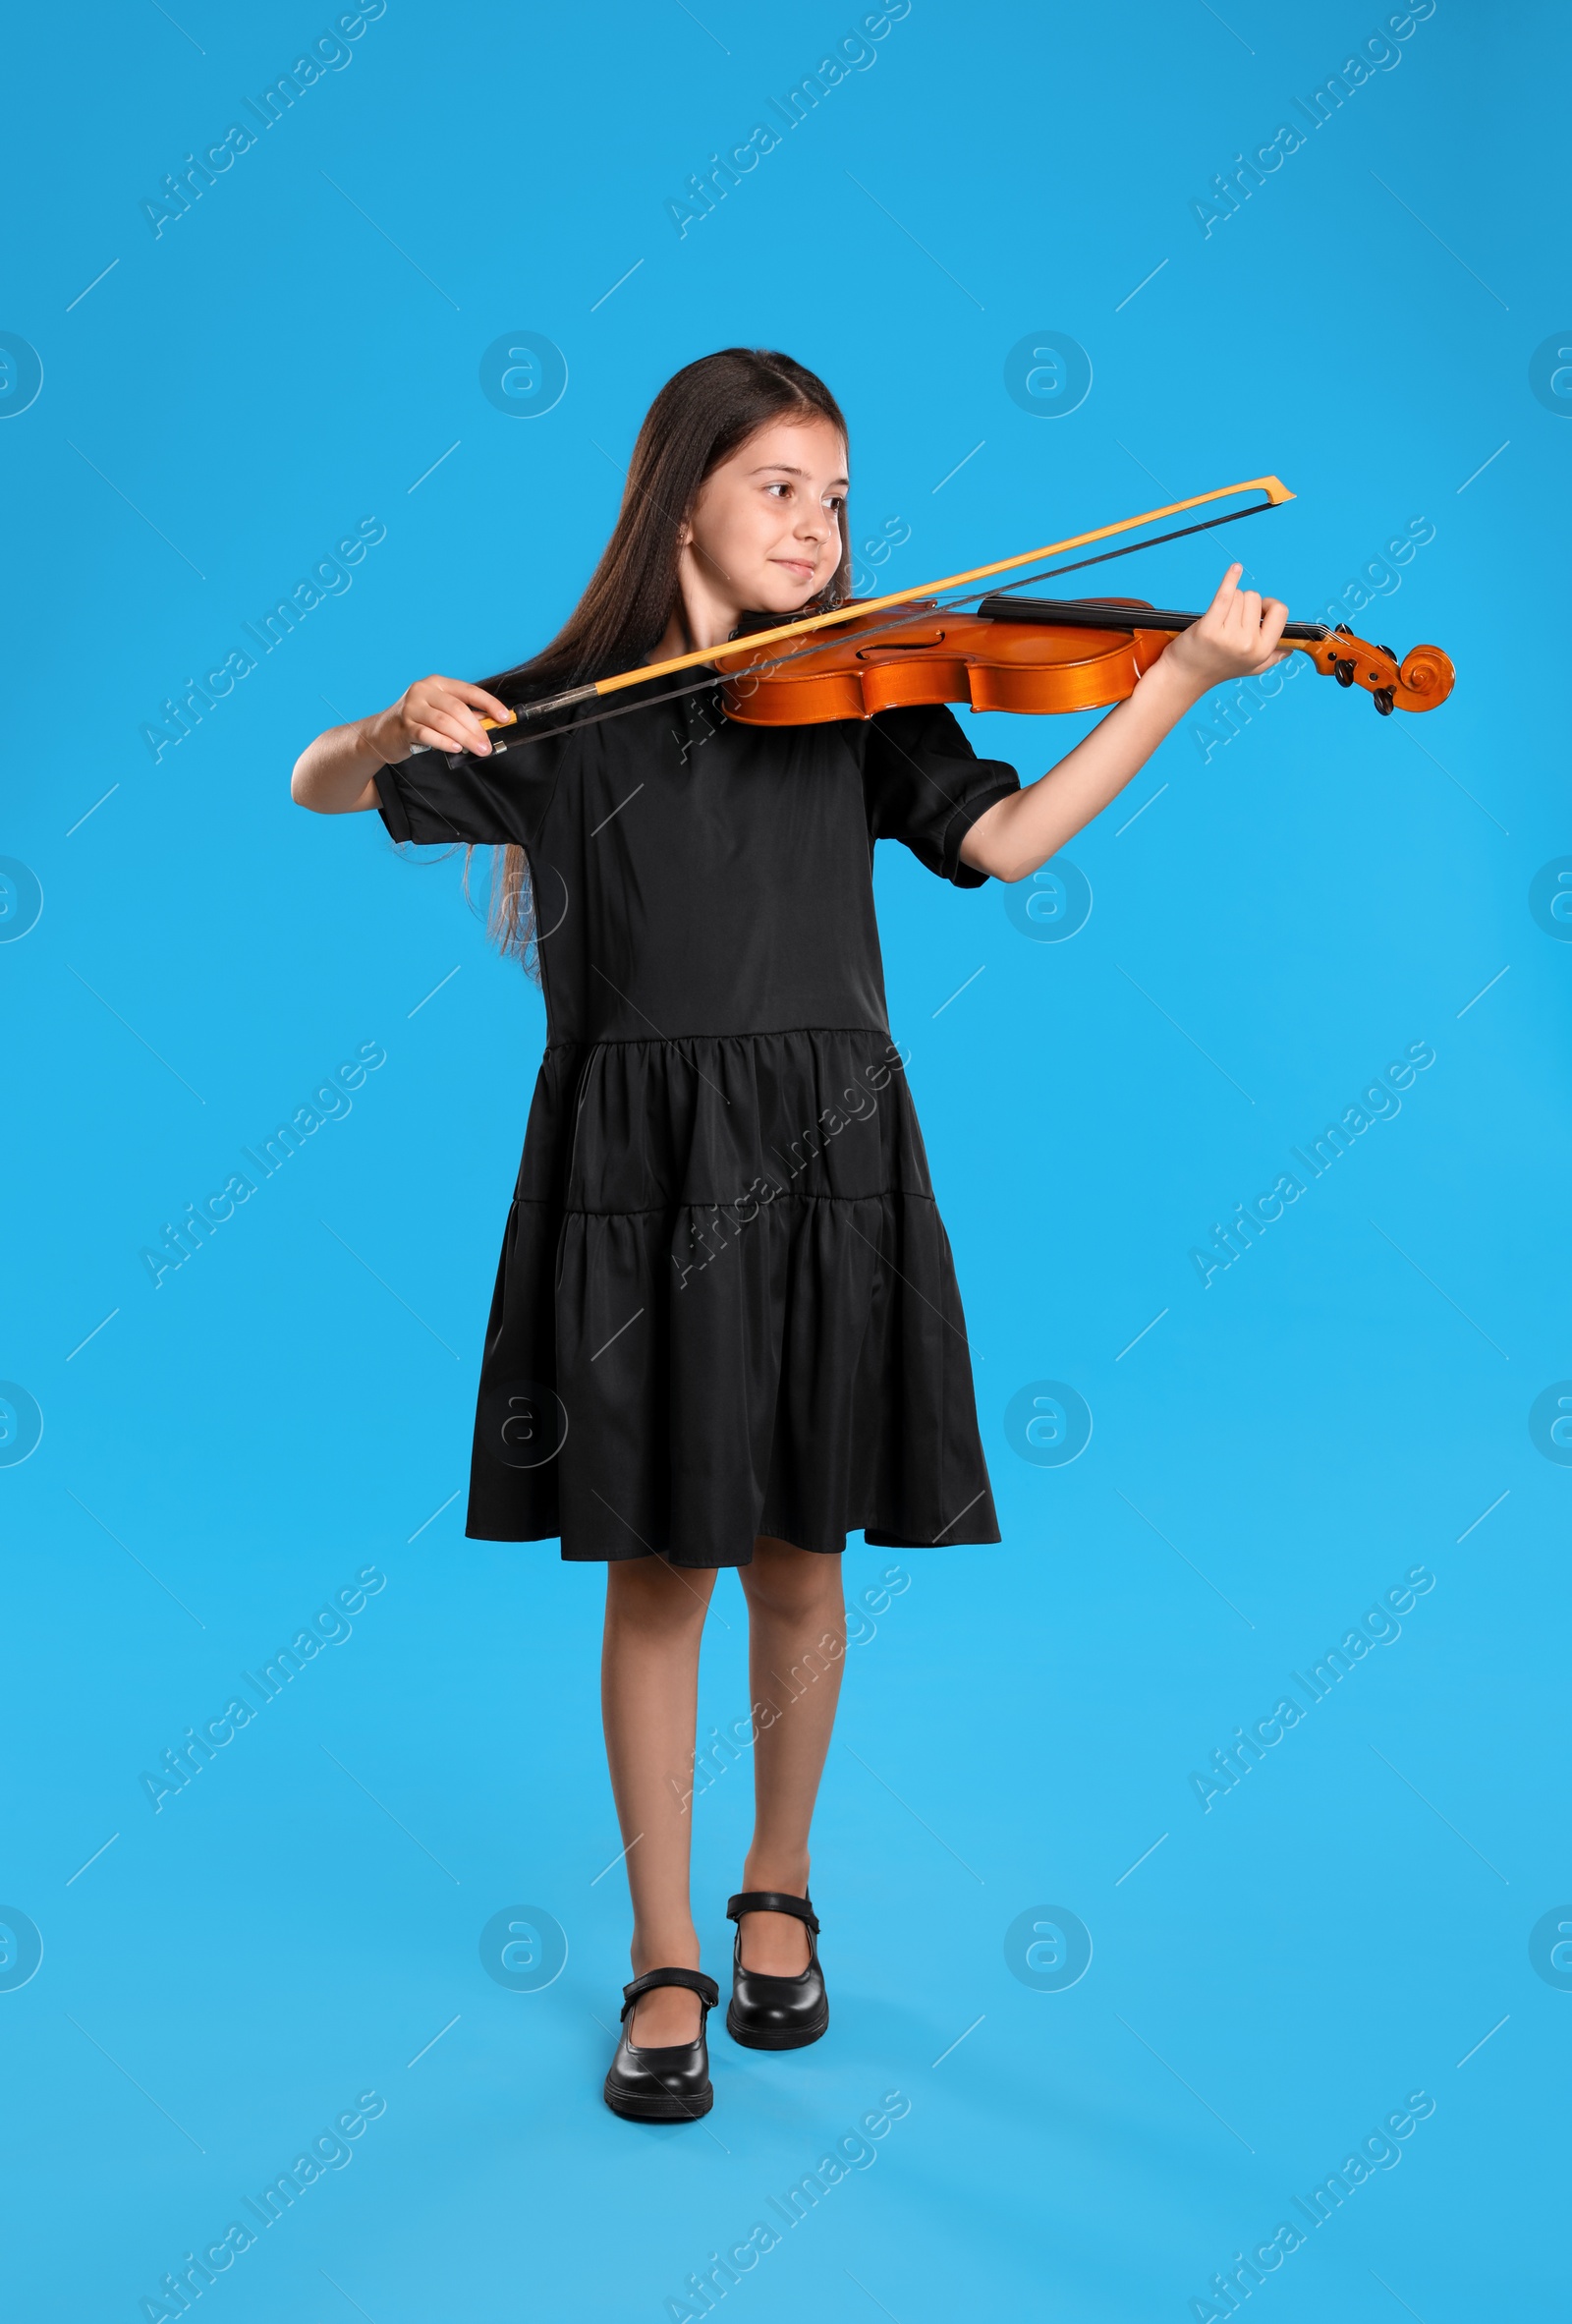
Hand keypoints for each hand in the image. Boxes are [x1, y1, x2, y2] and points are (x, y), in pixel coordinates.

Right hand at [370, 675, 513, 759]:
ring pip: (444, 722)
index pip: (468, 691)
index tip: (505, 717)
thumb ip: (463, 715)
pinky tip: (456, 749)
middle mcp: (423, 690)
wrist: (383, 733)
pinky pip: (428, 734)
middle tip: (488, 745)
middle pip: (457, 708)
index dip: (489, 704)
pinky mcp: (404, 725)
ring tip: (478, 749)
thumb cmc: (418, 722)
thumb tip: (490, 723)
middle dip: (476, 728)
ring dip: (465, 737)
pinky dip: (444, 742)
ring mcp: (412, 707)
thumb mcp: (441, 712)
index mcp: (437, 683)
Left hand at [1161, 564, 1288, 700]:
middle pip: (1255, 598)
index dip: (1269, 605)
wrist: (1185, 676)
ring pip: (1239, 595)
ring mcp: (1229, 636)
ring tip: (1219, 621)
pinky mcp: (1210, 628)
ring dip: (1229, 601)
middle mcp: (1248, 644)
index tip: (1257, 609)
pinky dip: (1230, 579)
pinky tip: (1235, 569)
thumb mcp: (1250, 669)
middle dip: (1243, 603)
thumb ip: (1271, 658)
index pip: (1280, 611)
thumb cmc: (1217, 668)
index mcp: (1263, 651)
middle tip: (1229, 621)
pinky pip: (1225, 595)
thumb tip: (1288, 650)